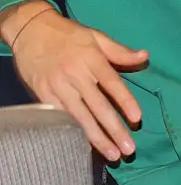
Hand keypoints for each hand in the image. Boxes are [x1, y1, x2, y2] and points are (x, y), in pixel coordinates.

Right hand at [1, 1, 147, 161]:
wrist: (31, 30)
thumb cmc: (68, 35)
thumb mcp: (96, 37)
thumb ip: (120, 51)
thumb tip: (145, 56)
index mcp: (92, 60)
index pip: (113, 84)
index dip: (125, 102)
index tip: (137, 118)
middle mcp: (75, 75)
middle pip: (98, 106)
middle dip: (114, 129)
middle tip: (129, 148)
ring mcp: (57, 87)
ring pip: (80, 117)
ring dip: (96, 138)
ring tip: (112, 154)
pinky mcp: (42, 95)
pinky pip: (60, 118)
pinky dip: (72, 132)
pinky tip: (83, 146)